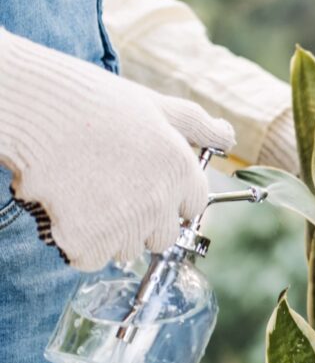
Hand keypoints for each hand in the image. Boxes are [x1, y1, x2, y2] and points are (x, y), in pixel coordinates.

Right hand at [0, 29, 235, 270]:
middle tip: (112, 192)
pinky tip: (67, 210)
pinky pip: (91, 259)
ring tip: (86, 196)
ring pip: (126, 250)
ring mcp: (124, 225)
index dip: (171, 198)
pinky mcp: (87, 241)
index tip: (148, 187)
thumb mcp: (157, 106)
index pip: (193, 207)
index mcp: (181, 173)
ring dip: (109, 234)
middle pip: (162, 237)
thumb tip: (228, 136)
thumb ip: (197, 125)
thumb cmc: (96, 103)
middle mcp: (160, 203)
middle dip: (142, 222)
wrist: (39, 111)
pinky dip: (78, 244)